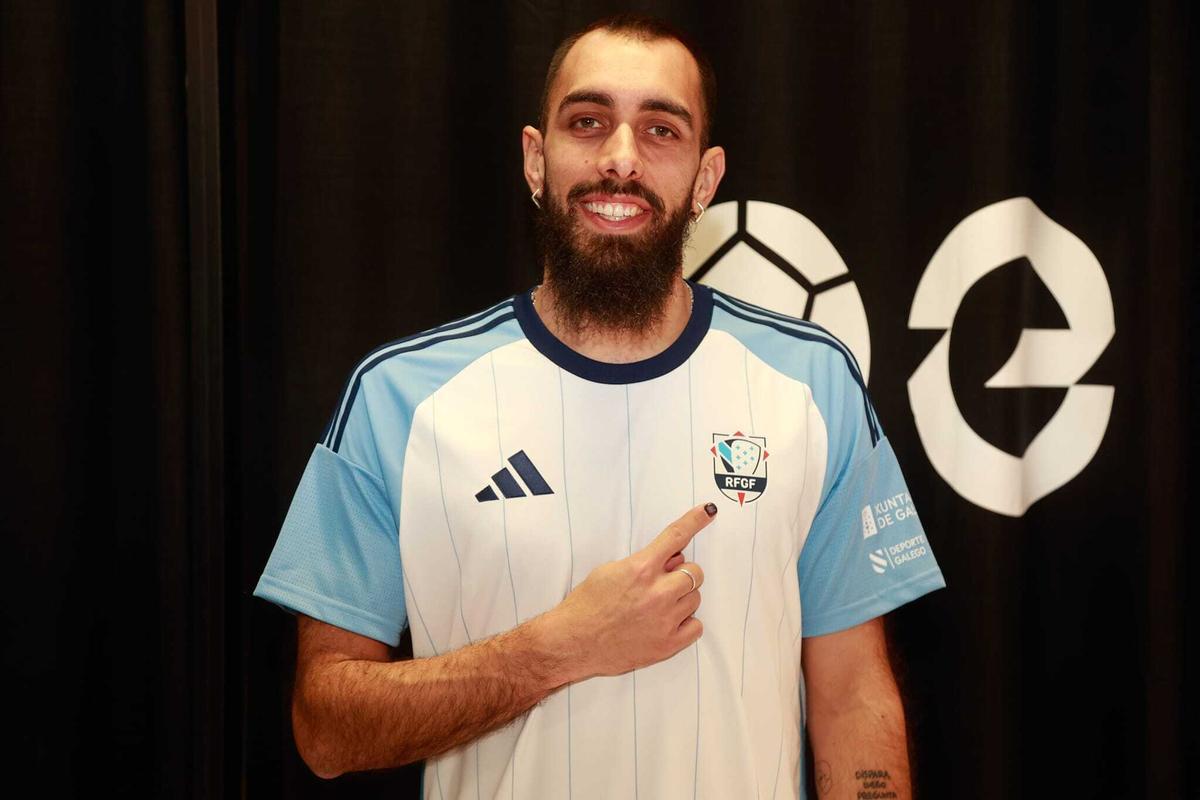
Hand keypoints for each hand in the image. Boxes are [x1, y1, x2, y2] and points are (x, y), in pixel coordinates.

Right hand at [547, 502, 715, 680]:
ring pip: (695, 599)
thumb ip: (644, 562)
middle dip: (682, 574)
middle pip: (695, 572)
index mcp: (641, 569)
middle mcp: (657, 593)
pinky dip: (685, 624)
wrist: (572, 642)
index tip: (709, 511)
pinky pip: (696, 627)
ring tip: (657, 608)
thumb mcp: (609, 571)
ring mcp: (665, 620)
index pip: (676, 536)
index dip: (695, 520)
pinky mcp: (667, 645)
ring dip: (682, 599)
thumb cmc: (586, 605)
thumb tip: (671, 559)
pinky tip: (666, 624)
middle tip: (664, 583)